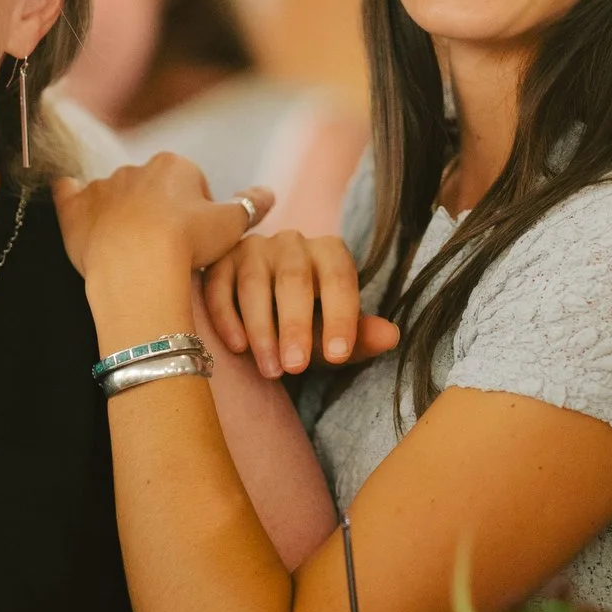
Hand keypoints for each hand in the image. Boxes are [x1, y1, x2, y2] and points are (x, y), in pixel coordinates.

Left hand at [55, 155, 272, 337]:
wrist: (137, 264)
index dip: (196, 213)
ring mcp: (102, 187)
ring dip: (122, 213)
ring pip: (115, 195)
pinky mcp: (74, 207)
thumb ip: (251, 205)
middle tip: (166, 248)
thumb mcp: (232, 225)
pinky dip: (72, 197)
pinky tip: (74, 203)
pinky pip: (69, 194)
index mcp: (176, 166)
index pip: (190, 184)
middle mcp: (137, 168)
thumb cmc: (187, 243)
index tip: (196, 240)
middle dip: (158, 212)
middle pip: (152, 189)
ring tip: (131, 249)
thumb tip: (268, 193)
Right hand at [202, 230, 400, 377]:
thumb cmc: (307, 326)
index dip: (341, 317)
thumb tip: (392, 336)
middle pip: (294, 279)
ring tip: (270, 369)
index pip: (340, 278)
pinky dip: (226, 317)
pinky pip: (219, 286)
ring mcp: (253, 247)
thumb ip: (360, 337)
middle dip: (296, 326)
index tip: (338, 355)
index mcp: (330, 252)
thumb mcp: (333, 336)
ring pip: (254, 284)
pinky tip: (237, 348)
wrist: (264, 315)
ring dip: (261, 329)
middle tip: (295, 368)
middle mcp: (292, 242)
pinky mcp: (220, 260)